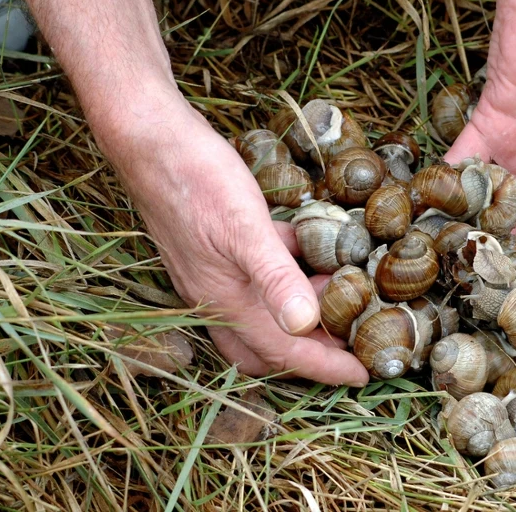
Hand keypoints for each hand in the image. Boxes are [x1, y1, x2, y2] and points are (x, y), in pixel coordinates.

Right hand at [100, 93, 369, 385]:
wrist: (151, 140)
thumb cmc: (196, 181)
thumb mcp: (243, 228)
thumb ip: (274, 278)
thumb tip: (303, 325)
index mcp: (226, 301)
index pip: (284, 351)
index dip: (327, 367)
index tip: (364, 375)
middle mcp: (218, 296)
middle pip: (267, 347)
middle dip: (309, 352)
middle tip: (351, 340)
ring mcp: (215, 273)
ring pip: (264, 313)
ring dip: (300, 313)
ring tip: (343, 294)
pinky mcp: (216, 249)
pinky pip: (259, 276)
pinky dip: (288, 274)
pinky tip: (310, 250)